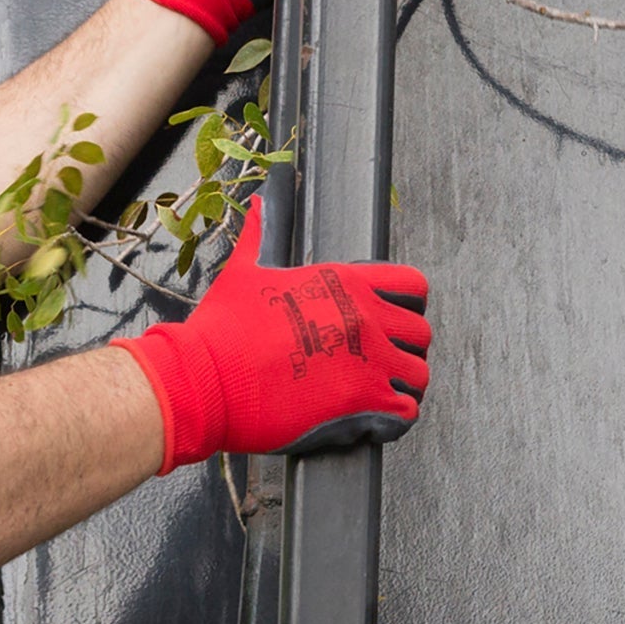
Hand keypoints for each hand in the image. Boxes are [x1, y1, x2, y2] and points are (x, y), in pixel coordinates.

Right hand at [116, 215, 430, 473]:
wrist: (203, 378)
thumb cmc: (220, 329)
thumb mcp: (242, 273)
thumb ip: (260, 236)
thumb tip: (259, 204)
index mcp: (343, 282)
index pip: (412, 285)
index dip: (406, 306)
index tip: (389, 321)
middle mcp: (363, 317)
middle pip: (420, 334)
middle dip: (404, 350)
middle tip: (376, 364)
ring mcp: (367, 360)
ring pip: (418, 375)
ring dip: (401, 386)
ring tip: (373, 395)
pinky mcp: (360, 402)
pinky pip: (406, 413)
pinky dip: (394, 419)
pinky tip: (371, 419)